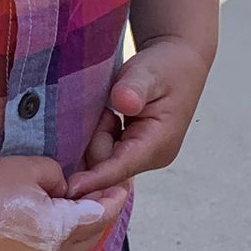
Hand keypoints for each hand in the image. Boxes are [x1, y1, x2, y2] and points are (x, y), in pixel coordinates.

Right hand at [0, 155, 128, 250]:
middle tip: (105, 192)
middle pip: (91, 237)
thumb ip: (58, 178)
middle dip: (101, 215)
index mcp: (60, 233)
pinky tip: (54, 221)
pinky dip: (60, 239)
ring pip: (71, 250)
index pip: (101, 216)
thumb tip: (62, 191)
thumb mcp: (31, 168)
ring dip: (81, 229)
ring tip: (81, 206)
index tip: (124, 184)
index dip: (115, 198)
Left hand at [65, 41, 209, 196]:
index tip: (69, 188)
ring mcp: (144, 155)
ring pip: (104, 158)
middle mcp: (152, 156)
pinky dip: (102, 135)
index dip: (94, 179)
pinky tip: (111, 116)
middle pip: (106, 165)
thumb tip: (125, 102)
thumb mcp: (148, 72)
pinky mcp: (135, 151)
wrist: (180, 61)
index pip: (120, 168)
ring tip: (112, 109)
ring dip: (99, 135)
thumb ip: (134, 87)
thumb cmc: (166, 67)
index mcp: (158, 144)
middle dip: (96, 139)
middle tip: (107, 109)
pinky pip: (107, 152)